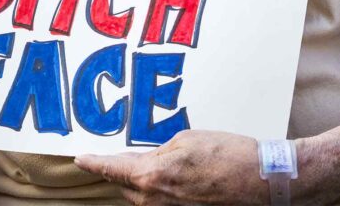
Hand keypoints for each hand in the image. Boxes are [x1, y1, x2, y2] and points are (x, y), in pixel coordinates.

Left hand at [75, 130, 265, 204]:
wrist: (260, 180)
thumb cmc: (228, 154)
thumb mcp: (186, 140)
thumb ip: (159, 151)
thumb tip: (149, 160)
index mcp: (152, 176)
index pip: (112, 169)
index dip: (94, 162)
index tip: (79, 158)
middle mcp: (156, 200)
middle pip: (125, 184)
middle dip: (119, 170)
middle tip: (114, 154)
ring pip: (141, 195)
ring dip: (139, 180)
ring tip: (143, 161)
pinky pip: (159, 201)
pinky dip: (157, 188)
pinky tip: (167, 175)